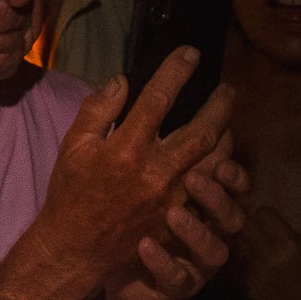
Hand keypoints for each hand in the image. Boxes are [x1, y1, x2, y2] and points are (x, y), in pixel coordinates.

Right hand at [33, 48, 237, 299]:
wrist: (77, 245)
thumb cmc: (72, 191)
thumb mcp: (74, 145)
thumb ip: (98, 110)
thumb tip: (122, 81)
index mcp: (125, 148)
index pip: (158, 99)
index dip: (176, 72)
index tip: (190, 54)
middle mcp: (155, 170)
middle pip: (200, 131)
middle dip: (219, 106)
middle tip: (228, 89)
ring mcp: (172, 197)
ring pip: (213, 161)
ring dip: (225, 136)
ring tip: (227, 120)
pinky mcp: (179, 217)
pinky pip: (210, 189)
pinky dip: (221, 170)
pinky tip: (222, 156)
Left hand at [227, 195, 300, 299]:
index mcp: (293, 245)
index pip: (263, 214)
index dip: (264, 216)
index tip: (270, 224)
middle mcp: (272, 258)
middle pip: (244, 227)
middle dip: (248, 228)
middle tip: (254, 234)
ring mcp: (257, 276)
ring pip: (233, 246)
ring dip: (237, 245)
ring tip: (244, 247)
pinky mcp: (246, 291)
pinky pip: (228, 267)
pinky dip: (231, 264)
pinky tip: (240, 265)